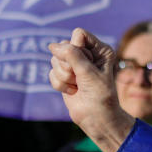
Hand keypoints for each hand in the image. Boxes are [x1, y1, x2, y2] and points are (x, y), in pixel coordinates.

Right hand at [48, 28, 133, 151]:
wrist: (96, 118)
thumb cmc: (100, 94)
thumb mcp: (88, 72)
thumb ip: (71, 55)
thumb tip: (52, 45)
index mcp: (100, 49)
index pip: (79, 34)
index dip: (76, 48)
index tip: (86, 64)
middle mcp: (88, 54)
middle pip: (64, 46)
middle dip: (68, 65)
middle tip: (82, 78)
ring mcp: (75, 64)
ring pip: (55, 60)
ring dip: (65, 76)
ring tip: (78, 85)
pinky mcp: (65, 75)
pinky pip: (51, 73)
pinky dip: (60, 84)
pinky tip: (73, 91)